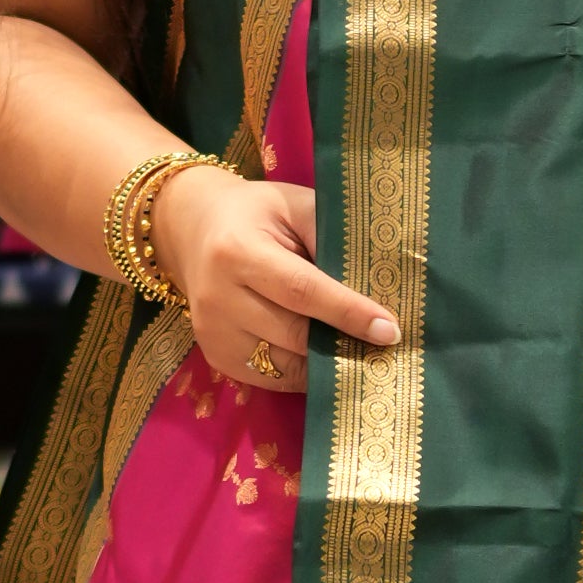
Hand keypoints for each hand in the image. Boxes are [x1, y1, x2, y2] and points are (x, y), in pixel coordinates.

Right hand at [152, 165, 399, 391]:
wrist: (193, 229)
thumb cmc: (256, 214)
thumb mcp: (294, 205)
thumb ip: (331, 237)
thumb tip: (378, 283)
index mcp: (238, 251)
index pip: (302, 290)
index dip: (348, 312)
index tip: (388, 330)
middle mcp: (219, 298)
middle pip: (295, 335)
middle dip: (344, 343)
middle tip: (384, 347)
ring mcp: (214, 333)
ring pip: (285, 365)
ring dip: (326, 363)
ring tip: (358, 351)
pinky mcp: (216, 356)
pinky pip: (271, 378)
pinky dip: (303, 372)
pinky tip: (324, 357)